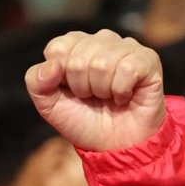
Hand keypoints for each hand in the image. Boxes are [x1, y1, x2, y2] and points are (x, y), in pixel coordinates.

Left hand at [25, 29, 164, 151]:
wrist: (115, 145)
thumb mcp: (49, 106)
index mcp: (75, 46)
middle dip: (81, 88)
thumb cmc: (83, 120)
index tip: (71, 91)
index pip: (58, 48)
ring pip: (102, 63)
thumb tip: (51, 65)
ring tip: (108, 97)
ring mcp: (126, 47)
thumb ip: (37, 82)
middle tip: (92, 97)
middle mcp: (101, 41)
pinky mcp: (148, 59)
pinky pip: (127, 69)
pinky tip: (124, 96)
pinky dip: (121, 91)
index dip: (60, 77)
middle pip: (77, 58)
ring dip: (101, 91)